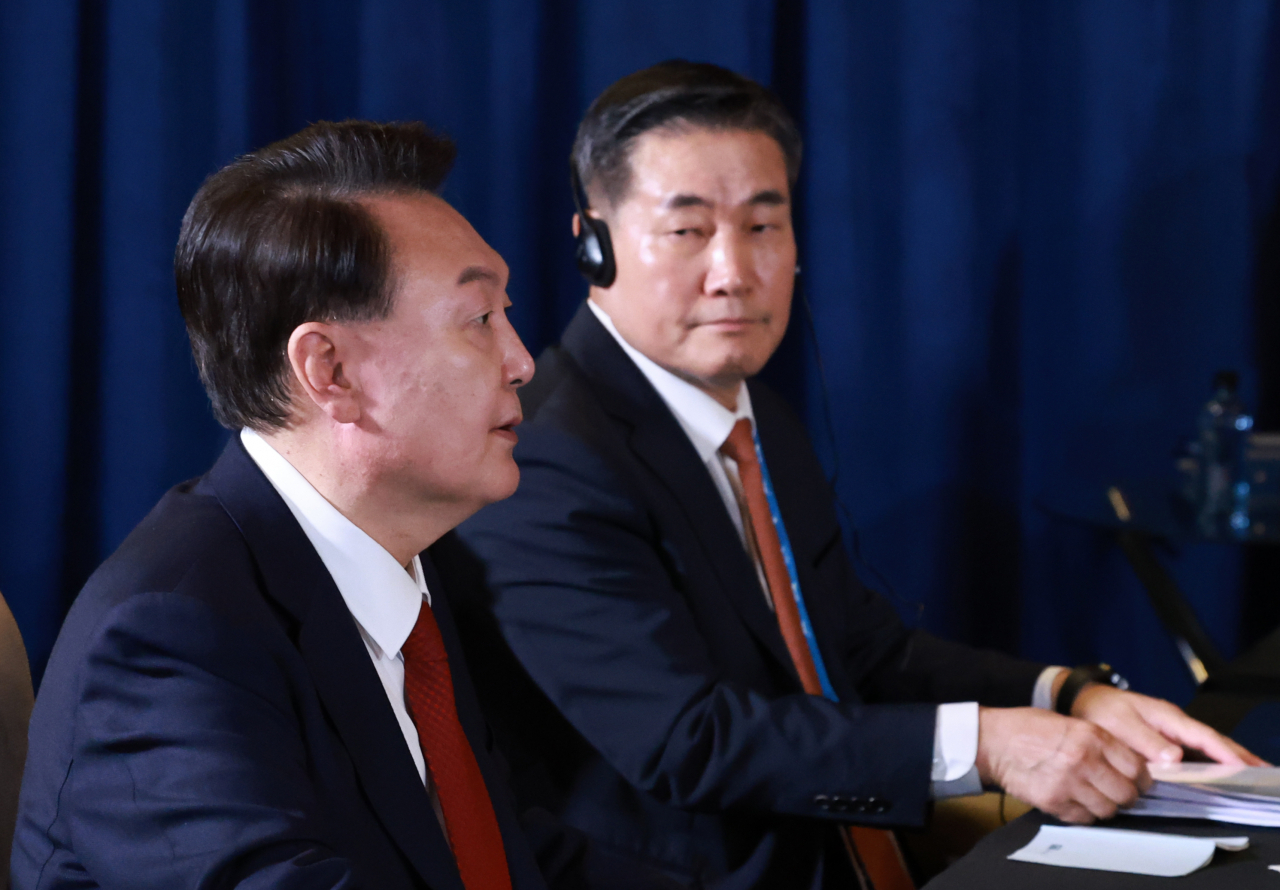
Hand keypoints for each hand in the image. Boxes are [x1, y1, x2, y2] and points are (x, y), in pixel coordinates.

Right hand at [975, 706, 1150, 823]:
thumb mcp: (1069, 722)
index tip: (1137, 780)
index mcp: (1091, 736)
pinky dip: (1084, 813)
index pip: (1136, 768)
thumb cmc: (1028, 728)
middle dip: (1126, 795)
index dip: (1140, 778)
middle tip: (1117, 792)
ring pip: (1108, 810)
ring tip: (1094, 797)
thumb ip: (1098, 742)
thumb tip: (1126, 765)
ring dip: (1105, 806)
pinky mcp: (1053, 802)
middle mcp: (1084, 760)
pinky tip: (1075, 801)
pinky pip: (1083, 818)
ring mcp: (1068, 784)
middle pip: (1126, 793)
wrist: (992, 741)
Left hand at [1071, 684, 1266, 766]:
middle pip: (1214, 741)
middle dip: (1241, 756)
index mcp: (1167, 717)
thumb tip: (1175, 758)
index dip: (1226, 753)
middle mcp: (1174, 723)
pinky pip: (1195, 750)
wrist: (1082, 700)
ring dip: (1231, 758)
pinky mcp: (1165, 737)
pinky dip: (1213, 759)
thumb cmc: (1099, 710)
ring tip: (1254, 774)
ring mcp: (1171, 729)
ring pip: (1207, 746)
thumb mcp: (1119, 724)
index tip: (1245, 768)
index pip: (1203, 737)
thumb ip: (1145, 740)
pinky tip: (1221, 771)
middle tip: (1265, 773)